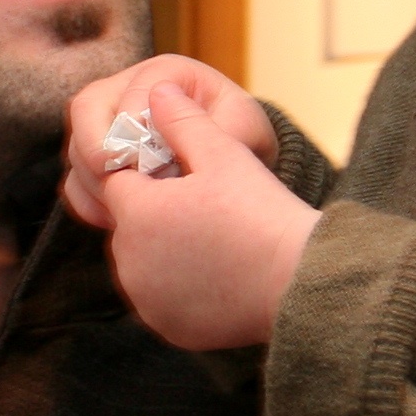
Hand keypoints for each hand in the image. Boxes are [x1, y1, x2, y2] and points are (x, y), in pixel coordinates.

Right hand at [59, 54, 278, 228]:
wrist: (237, 172)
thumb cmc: (241, 141)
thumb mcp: (243, 130)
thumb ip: (209, 123)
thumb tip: (164, 112)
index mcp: (167, 75)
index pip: (133, 88)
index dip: (133, 122)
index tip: (149, 158)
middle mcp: (128, 90)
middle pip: (86, 107)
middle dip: (96, 146)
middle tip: (116, 176)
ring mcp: (107, 125)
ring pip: (75, 146)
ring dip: (94, 179)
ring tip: (124, 205)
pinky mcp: (97, 161)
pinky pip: (74, 180)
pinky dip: (89, 202)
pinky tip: (116, 219)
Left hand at [93, 94, 318, 350]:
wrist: (298, 284)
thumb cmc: (262, 213)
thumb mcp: (224, 154)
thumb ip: (182, 120)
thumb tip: (156, 90)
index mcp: (137, 211)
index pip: (118, 179)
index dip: (146, 170)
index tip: (182, 172)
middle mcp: (129, 259)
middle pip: (129, 222)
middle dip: (155, 211)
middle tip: (204, 207)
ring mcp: (146, 298)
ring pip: (143, 261)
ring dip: (163, 249)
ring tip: (210, 238)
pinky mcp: (166, 326)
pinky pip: (160, 297)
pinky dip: (177, 286)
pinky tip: (213, 273)